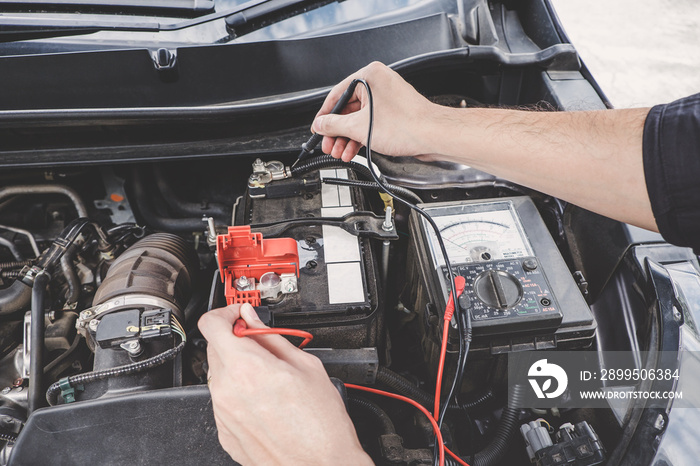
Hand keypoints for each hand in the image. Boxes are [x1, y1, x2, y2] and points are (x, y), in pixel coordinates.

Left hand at [198, 303, 371, 465]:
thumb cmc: (321, 425)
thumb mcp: (306, 366)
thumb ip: (272, 338)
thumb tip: (255, 321)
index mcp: (246, 367)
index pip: (211, 324)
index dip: (226, 314)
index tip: (241, 317)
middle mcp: (227, 390)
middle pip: (215, 348)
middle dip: (236, 341)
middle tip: (262, 345)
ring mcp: (223, 414)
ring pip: (220, 375)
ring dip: (238, 368)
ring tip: (270, 378)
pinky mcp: (225, 432)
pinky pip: (225, 401)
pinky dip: (239, 393)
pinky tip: (266, 401)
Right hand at [312, 61, 440, 160]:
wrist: (433, 136)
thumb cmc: (407, 124)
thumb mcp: (359, 127)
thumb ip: (334, 125)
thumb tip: (321, 124)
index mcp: (369, 75)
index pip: (337, 94)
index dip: (325, 115)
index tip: (318, 128)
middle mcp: (378, 82)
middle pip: (348, 108)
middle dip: (337, 131)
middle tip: (329, 145)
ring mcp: (387, 97)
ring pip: (359, 118)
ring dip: (348, 137)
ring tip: (341, 152)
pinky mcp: (394, 111)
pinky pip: (371, 122)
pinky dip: (361, 136)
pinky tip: (354, 150)